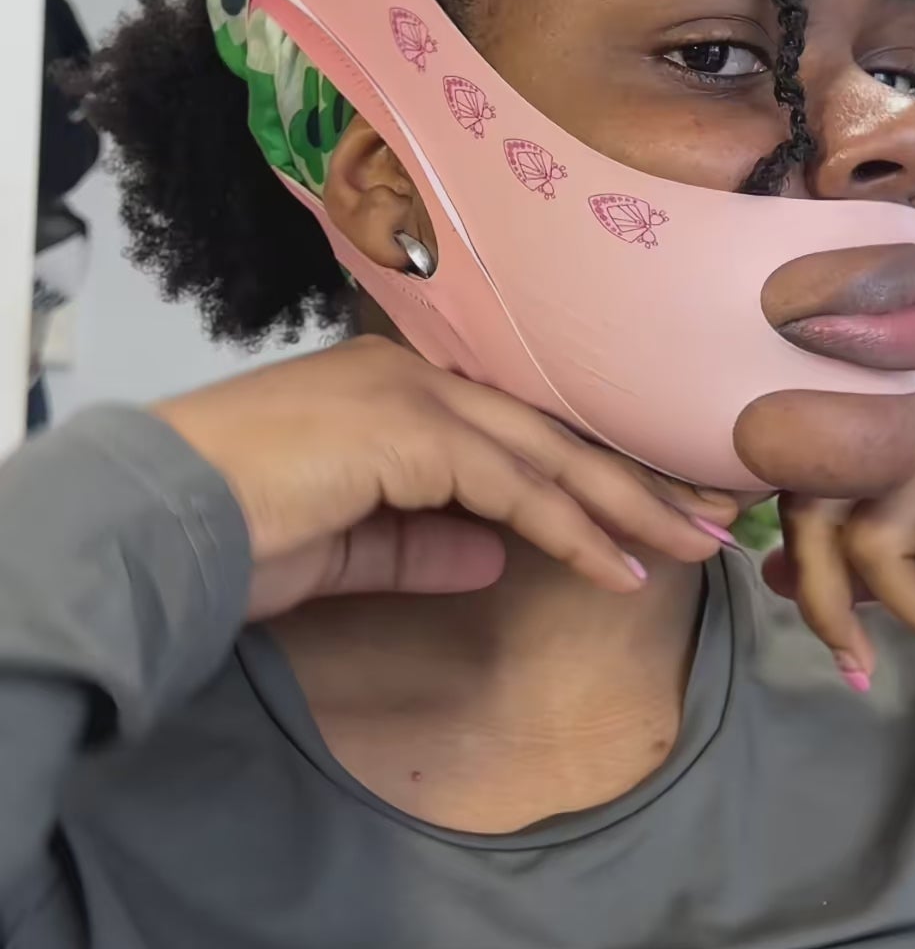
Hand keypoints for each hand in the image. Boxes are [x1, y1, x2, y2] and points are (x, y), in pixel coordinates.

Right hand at [155, 337, 735, 619]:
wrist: (164, 520)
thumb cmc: (239, 532)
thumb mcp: (350, 544)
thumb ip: (423, 539)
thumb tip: (497, 552)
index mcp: (397, 391)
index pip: (519, 430)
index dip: (594, 471)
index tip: (658, 511)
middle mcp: (414, 378)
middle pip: (552, 433)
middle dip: (639, 482)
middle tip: (715, 521)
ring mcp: (414, 397)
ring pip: (548, 455)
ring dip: (628, 507)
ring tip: (694, 549)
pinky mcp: (412, 433)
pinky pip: (515, 487)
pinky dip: (573, 531)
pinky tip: (619, 571)